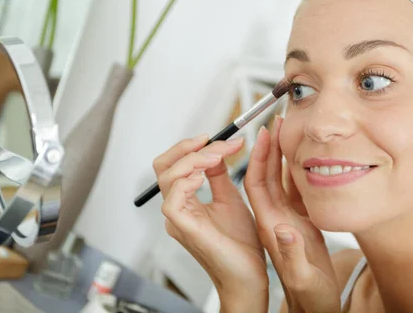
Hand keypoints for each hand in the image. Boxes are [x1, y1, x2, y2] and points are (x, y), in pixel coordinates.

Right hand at [154, 134, 268, 310]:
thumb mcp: (230, 199)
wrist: (248, 275)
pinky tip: (204, 176)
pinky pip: (172, 200)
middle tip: (213, 141)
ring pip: (167, 177)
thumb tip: (215, 150)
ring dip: (192, 160)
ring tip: (216, 157)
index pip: (175, 164)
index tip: (224, 138)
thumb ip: (218, 176)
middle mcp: (177, 207)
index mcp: (186, 200)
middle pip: (164, 166)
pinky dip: (186, 181)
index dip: (194, 146)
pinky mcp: (184, 229)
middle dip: (188, 147)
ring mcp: (177, 218)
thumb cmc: (241, 244)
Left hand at [244, 116, 340, 312]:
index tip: (262, 134)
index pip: (256, 184)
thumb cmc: (307, 293)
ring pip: (279, 180)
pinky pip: (294, 190)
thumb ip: (293, 253)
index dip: (258, 158)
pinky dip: (296, 171)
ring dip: (281, 155)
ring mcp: (286, 219)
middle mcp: (275, 218)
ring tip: (286, 131)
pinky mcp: (299, 222)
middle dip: (268, 148)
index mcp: (270, 227)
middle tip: (275, 123)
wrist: (312, 305)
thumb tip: (284, 232)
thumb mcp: (302, 275)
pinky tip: (301, 157)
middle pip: (267, 175)